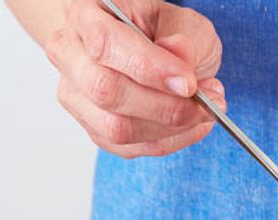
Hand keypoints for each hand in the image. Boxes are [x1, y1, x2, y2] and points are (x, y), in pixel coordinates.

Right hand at [45, 0, 224, 157]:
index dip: (149, 68)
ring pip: (116, 128)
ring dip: (171, 127)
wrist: (145, 49)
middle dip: (165, 106)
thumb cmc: (159, 29)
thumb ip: (184, 36)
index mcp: (84, 12)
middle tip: (207, 102)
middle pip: (105, 91)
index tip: (189, 84)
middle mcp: (69, 54)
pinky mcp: (94, 129)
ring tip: (205, 110)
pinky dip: (171, 141)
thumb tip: (181, 58)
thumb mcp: (181, 20)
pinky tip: (193, 124)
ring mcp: (76, 96)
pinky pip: (132, 148)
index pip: (106, 43)